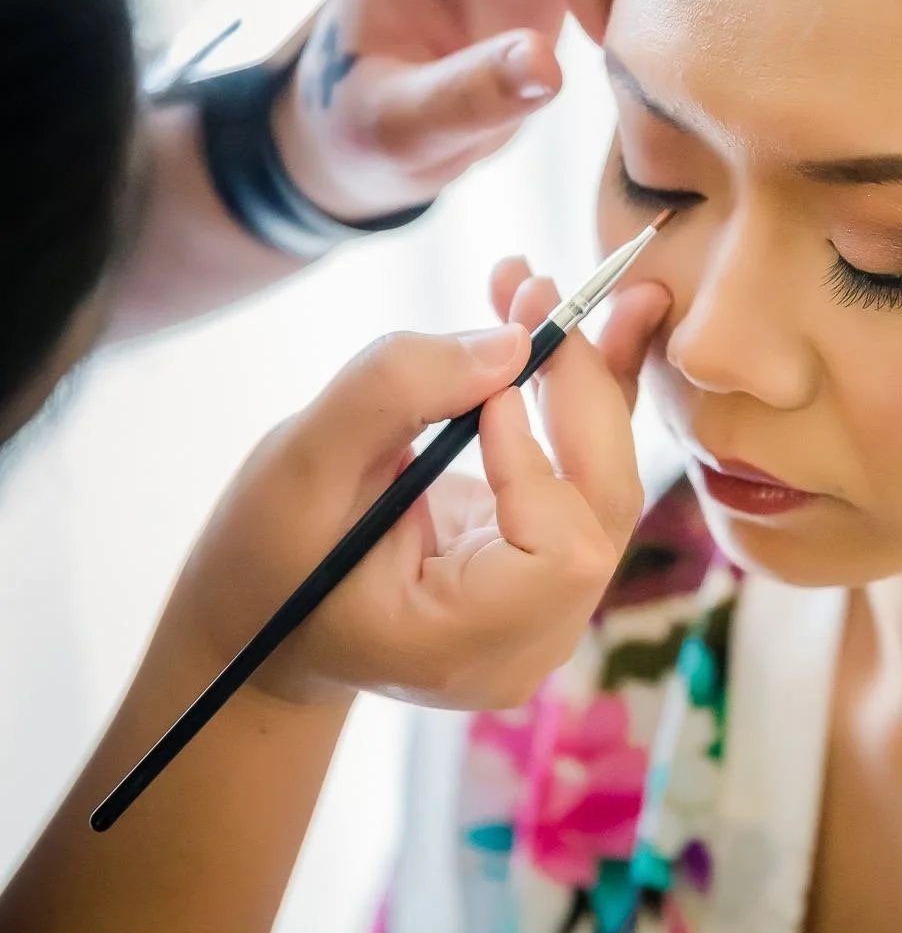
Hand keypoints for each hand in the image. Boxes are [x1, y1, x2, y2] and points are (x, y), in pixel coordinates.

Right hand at [159, 305, 654, 713]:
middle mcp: (528, 639)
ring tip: (534, 287)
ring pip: (607, 480)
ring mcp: (545, 608)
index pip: (562, 552)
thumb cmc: (267, 555)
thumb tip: (515, 342)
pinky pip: (585, 475)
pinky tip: (548, 329)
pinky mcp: (543, 565)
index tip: (484, 396)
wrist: (263, 620)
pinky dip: (569, 396)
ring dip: (583, 374)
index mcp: (464, 645)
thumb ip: (395, 393)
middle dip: (581, 384)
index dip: (537, 462)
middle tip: (533, 288)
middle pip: (604, 505)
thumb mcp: (299, 465)